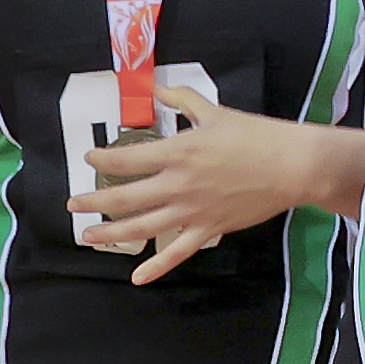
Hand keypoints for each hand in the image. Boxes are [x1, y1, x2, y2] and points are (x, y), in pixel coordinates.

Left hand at [78, 87, 345, 279]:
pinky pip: (176, 253)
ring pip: (141, 227)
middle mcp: (177, 184)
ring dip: (111, 234)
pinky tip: (137, 278)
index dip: (102, 159)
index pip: (127, 158)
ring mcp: (191, 211)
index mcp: (178, 152)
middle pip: (124, 198)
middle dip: (94, 202)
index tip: (89, 159)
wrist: (290, 165)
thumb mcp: (215, 111)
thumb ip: (181, 99)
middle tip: (74, 205)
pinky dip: (156, 268)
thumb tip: (155, 86)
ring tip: (89, 237)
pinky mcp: (207, 229)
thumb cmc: (254, 135)